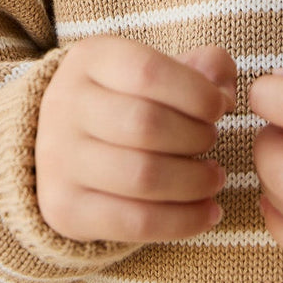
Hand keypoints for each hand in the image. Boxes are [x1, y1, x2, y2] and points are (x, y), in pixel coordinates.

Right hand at [35, 36, 236, 242]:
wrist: (68, 148)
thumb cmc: (130, 102)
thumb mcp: (160, 72)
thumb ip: (204, 67)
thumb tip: (223, 91)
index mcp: (90, 60)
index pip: (148, 72)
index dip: (196, 93)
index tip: (219, 108)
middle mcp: (65, 105)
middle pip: (145, 125)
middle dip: (196, 137)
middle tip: (212, 142)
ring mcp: (58, 160)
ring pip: (142, 177)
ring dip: (195, 182)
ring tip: (213, 178)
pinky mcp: (65, 208)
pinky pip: (135, 222)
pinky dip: (183, 221)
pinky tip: (208, 213)